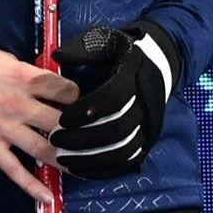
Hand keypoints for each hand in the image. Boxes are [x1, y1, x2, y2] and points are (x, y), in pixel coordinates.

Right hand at [0, 37, 78, 203]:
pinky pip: (13, 170)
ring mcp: (2, 127)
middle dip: (80, 130)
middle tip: (92, 137)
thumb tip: (50, 84)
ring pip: (44, 149)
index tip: (82, 103)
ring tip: (84, 166)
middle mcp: (18, 104)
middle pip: (62, 122)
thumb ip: (30, 73)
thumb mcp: (6, 58)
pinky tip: (48, 197)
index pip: (67, 91)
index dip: (79, 97)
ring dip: (66, 159)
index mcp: (25, 78)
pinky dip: (31, 186)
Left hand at [50, 20, 181, 180]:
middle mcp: (146, 104)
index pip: (112, 100)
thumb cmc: (122, 55)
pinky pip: (127, 162)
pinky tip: (81, 169)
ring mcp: (149, 125)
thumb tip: (58, 56)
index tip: (62, 119)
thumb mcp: (104, 42)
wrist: (158, 64)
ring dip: (90, 158)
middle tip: (54, 140)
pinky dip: (104, 170)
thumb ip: (82, 49)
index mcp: (133, 78)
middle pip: (117, 129)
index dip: (85, 112)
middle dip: (82, 139)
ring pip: (123, 149)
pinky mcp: (147, 140)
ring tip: (62, 158)